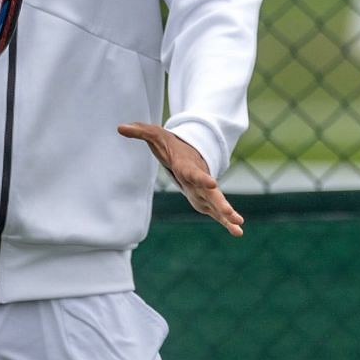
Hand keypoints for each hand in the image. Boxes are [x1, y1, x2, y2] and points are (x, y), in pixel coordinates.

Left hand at [118, 122, 244, 236]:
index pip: (195, 173)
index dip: (202, 178)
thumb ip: (140, 131)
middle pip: (212, 194)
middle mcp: (199, 181)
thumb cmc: (170, 145)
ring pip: (217, 205)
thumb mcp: (155, 135)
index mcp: (188, 167)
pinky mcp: (205, 200)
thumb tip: (120, 128)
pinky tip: (237, 232)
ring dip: (228, 216)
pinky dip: (227, 222)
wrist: (188, 152)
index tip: (212, 183)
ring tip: (239, 227)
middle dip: (221, 203)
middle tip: (231, 213)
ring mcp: (204, 192)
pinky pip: (217, 213)